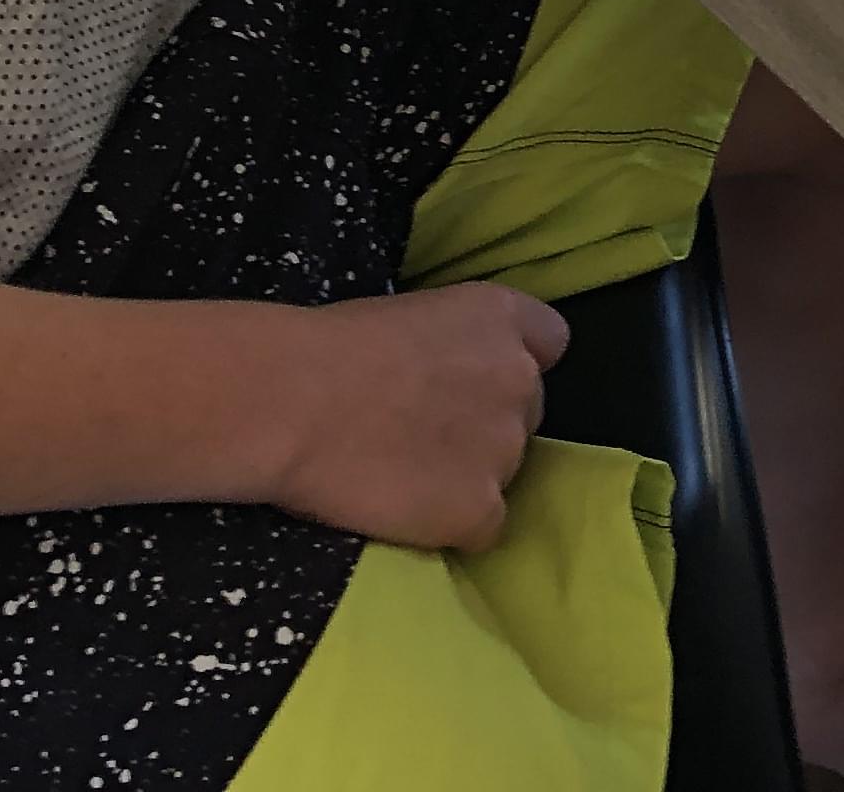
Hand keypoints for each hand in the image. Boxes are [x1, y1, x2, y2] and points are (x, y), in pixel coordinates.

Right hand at [264, 281, 569, 550]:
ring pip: (504, 472)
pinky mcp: (480, 508)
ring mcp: (506, 447)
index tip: (473, 383)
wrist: (293, 401)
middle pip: (525, 413)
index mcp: (500, 317)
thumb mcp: (410, 317)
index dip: (513, 364)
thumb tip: (443, 378)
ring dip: (467, 477)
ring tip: (402, 477)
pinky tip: (405, 513)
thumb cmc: (328, 348)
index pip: (550, 341)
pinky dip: (451, 527)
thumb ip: (451, 345)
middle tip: (422, 438)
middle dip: (486, 426)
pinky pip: (484, 528)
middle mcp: (519, 377)